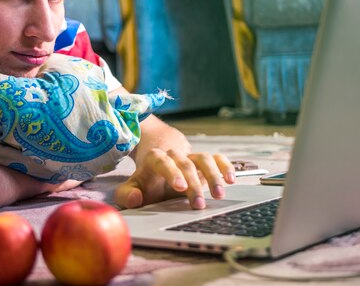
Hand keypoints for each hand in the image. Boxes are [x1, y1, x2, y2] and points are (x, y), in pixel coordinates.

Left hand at [114, 148, 235, 209]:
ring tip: (219, 195)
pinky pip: (217, 158)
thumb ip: (127, 195)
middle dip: (194, 184)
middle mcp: (174, 155)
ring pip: (204, 158)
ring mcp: (191, 157)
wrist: (158, 164)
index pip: (163, 161)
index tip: (180, 187)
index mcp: (155, 159)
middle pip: (186, 163)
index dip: (172, 172)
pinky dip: (225, 167)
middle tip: (198, 205)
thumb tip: (135, 198)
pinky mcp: (204, 162)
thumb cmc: (147, 181)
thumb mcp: (132, 187)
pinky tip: (231, 180)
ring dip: (213, 175)